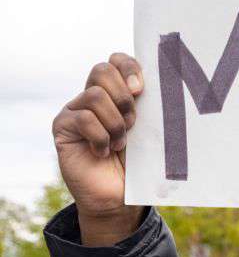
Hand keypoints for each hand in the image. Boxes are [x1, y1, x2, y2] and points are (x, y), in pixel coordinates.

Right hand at [52, 53, 146, 244]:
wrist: (121, 196)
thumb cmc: (138, 162)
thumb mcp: (149, 129)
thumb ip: (149, 105)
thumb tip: (158, 82)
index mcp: (116, 92)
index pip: (116, 60)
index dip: (129, 67)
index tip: (141, 88)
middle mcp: (92, 97)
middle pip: (102, 71)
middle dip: (124, 97)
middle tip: (133, 122)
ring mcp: (75, 110)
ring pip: (94, 95)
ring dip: (115, 122)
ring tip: (120, 143)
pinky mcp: (63, 127)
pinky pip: (83, 119)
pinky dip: (100, 137)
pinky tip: (103, 151)